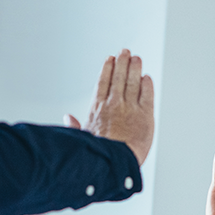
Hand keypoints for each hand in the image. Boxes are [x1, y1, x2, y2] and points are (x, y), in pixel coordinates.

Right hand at [65, 49, 153, 165]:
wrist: (114, 162)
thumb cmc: (97, 154)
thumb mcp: (82, 137)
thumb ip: (76, 125)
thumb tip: (67, 118)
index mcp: (97, 108)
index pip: (102, 82)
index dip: (107, 69)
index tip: (109, 59)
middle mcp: (113, 104)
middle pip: (118, 77)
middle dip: (122, 62)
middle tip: (125, 52)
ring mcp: (130, 108)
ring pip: (133, 81)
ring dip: (134, 67)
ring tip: (136, 58)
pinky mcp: (145, 115)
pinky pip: (147, 94)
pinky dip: (147, 84)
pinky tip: (146, 78)